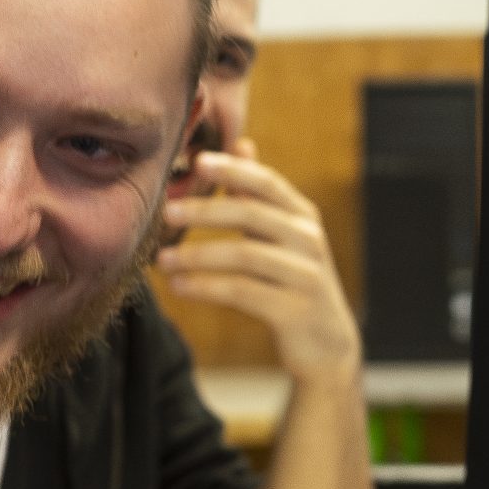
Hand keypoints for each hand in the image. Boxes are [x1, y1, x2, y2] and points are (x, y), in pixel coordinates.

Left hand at [159, 144, 360, 385]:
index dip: (234, 171)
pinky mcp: (295, 311)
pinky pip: (242, 292)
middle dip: (206, 211)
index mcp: (304, 217)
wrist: (327, 344)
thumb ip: (260, 195)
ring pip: (244, 256)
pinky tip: (179, 286)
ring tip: (161, 260)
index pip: (267, 184)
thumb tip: (241, 144)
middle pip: (253, 215)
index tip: (198, 162)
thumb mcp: (283, 236)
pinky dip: (206, 287)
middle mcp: (309, 241)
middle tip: (165, 211)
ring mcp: (305, 276)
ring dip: (197, 255)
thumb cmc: (294, 281)